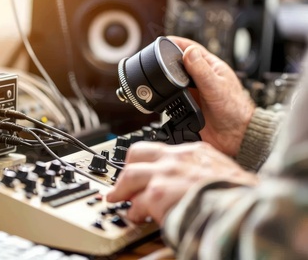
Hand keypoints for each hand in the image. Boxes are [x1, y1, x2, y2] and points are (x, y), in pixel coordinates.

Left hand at [106, 141, 257, 223]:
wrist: (245, 207)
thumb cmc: (239, 196)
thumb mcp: (222, 171)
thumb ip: (200, 171)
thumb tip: (190, 182)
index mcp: (194, 151)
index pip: (161, 148)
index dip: (146, 160)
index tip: (140, 168)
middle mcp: (177, 158)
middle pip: (137, 154)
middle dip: (127, 169)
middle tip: (123, 183)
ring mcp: (165, 174)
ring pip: (129, 175)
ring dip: (123, 190)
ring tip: (120, 200)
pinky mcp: (158, 193)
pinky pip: (135, 202)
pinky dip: (133, 212)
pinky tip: (137, 218)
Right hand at [167, 36, 254, 156]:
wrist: (235, 137)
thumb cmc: (235, 110)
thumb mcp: (216, 87)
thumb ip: (201, 70)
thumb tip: (189, 51)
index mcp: (211, 68)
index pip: (191, 49)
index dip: (178, 43)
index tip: (165, 40)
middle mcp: (201, 79)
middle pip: (180, 64)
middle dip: (168, 61)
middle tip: (155, 58)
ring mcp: (195, 92)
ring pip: (175, 81)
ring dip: (167, 79)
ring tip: (157, 77)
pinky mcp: (189, 106)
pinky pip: (174, 98)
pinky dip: (167, 96)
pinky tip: (163, 96)